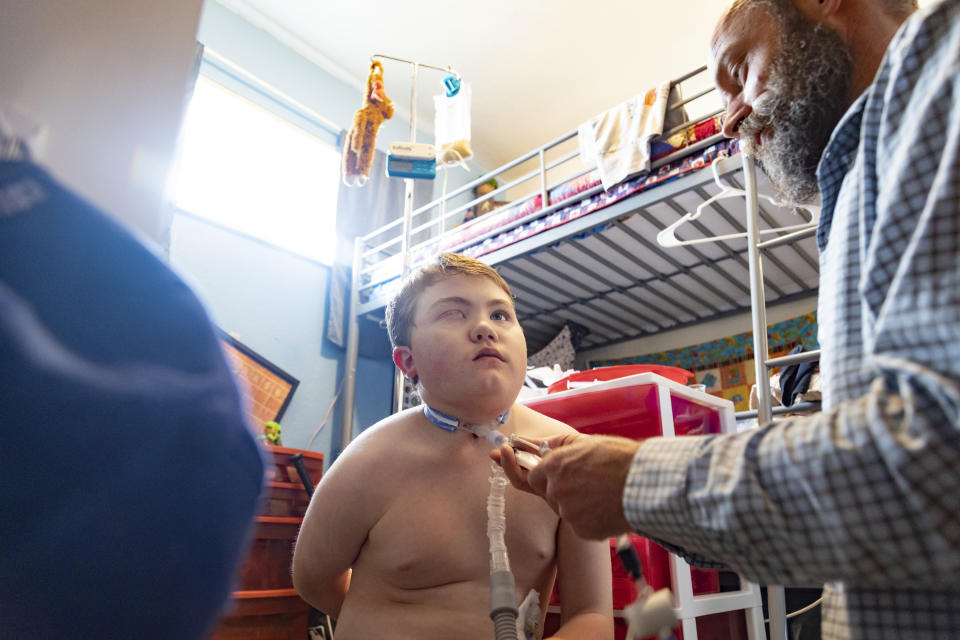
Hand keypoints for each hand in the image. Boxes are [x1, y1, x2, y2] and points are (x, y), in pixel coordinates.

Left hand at [492, 433, 641, 539]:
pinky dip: (589, 517)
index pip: (529, 475)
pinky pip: (579, 524)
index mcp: (554, 466)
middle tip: (585, 481)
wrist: (644, 484)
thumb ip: (555, 445)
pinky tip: (606, 506)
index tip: (505, 460)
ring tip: (603, 491)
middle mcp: (555, 490)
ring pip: (565, 509)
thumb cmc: (618, 458)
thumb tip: (533, 446)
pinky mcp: (581, 530)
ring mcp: (567, 512)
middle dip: (560, 487)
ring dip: (577, 502)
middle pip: (547, 493)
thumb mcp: (583, 442)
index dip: (523, 470)